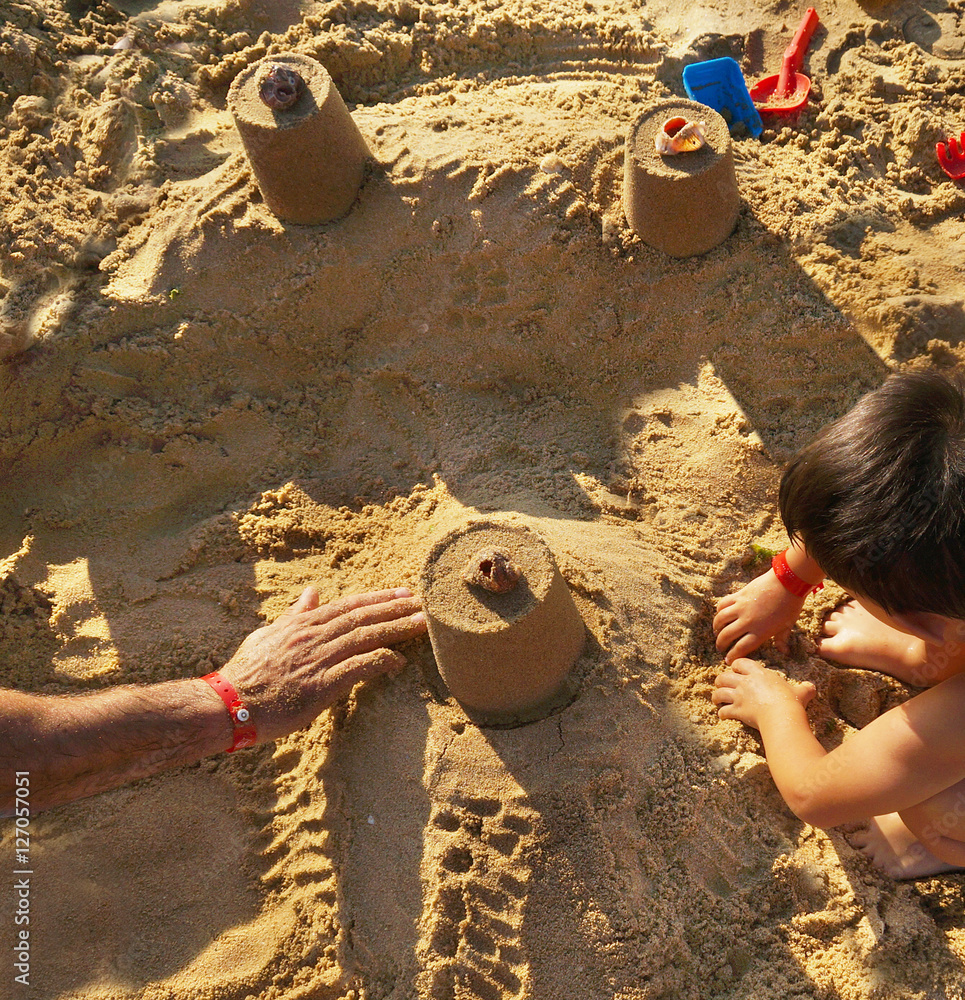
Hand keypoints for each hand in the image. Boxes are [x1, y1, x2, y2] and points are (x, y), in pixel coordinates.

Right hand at [219, 586, 426, 742]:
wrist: (228, 705)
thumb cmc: (246, 673)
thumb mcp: (269, 634)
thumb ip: (295, 615)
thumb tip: (312, 592)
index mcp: (303, 624)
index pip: (348, 605)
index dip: (378, 599)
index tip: (403, 593)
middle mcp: (314, 636)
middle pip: (363, 617)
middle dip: (396, 609)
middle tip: (425, 603)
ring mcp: (318, 659)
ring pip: (365, 638)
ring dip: (396, 630)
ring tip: (422, 625)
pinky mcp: (320, 685)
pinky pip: (357, 668)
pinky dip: (380, 661)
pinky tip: (399, 661)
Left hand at [712, 658, 814, 730]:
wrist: (782, 715)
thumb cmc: (792, 701)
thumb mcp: (801, 691)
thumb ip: (805, 688)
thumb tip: (812, 687)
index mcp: (759, 673)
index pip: (741, 663)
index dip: (737, 666)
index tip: (736, 670)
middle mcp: (745, 682)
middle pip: (724, 677)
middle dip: (721, 680)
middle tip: (721, 684)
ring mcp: (739, 696)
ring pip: (720, 692)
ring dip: (717, 696)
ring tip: (716, 699)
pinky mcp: (737, 710)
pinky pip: (724, 710)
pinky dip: (722, 713)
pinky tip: (722, 715)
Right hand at [714, 570, 805, 662]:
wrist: (787, 582)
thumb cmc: (790, 604)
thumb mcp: (788, 625)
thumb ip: (782, 639)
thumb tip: (784, 652)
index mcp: (760, 632)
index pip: (741, 648)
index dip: (732, 655)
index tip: (728, 660)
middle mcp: (747, 621)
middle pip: (727, 636)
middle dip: (721, 644)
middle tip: (720, 647)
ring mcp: (741, 607)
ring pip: (721, 620)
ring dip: (716, 627)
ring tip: (716, 632)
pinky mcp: (739, 596)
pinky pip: (723, 604)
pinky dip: (719, 610)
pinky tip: (719, 614)